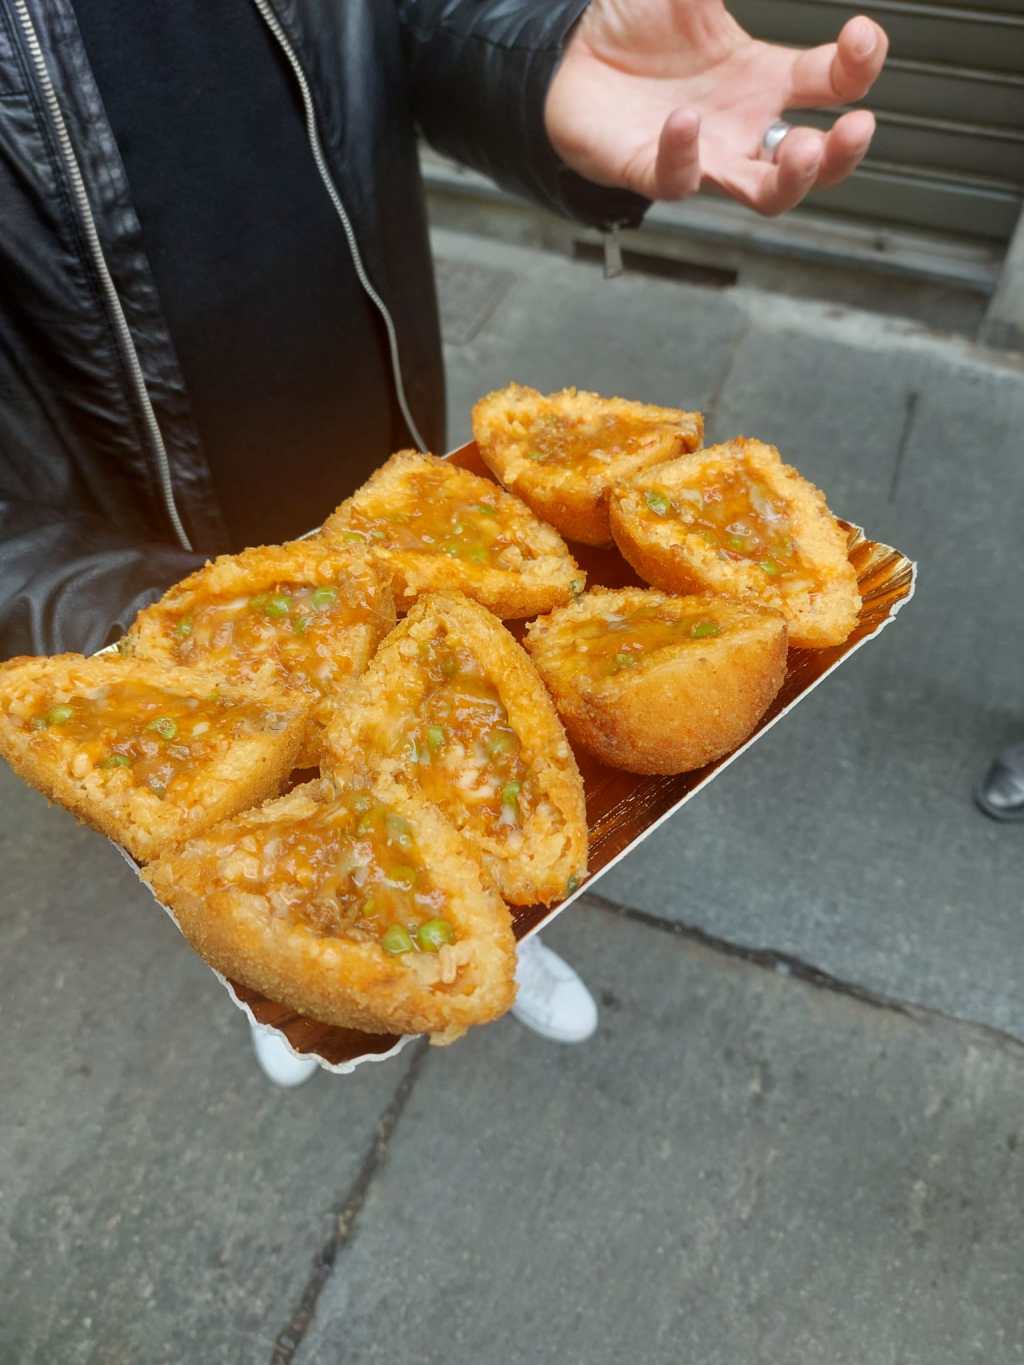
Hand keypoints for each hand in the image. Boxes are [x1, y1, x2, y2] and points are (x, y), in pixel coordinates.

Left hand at [546, 0, 887, 215]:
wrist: (570, 54)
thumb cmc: (633, 26)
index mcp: (762, 79)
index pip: (832, 85)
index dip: (859, 65)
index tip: (862, 34)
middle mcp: (742, 127)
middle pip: (812, 162)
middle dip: (842, 152)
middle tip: (859, 126)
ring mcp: (702, 155)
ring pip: (763, 194)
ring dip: (793, 179)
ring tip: (805, 148)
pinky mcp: (650, 170)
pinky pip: (676, 180)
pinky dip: (683, 153)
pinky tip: (685, 119)